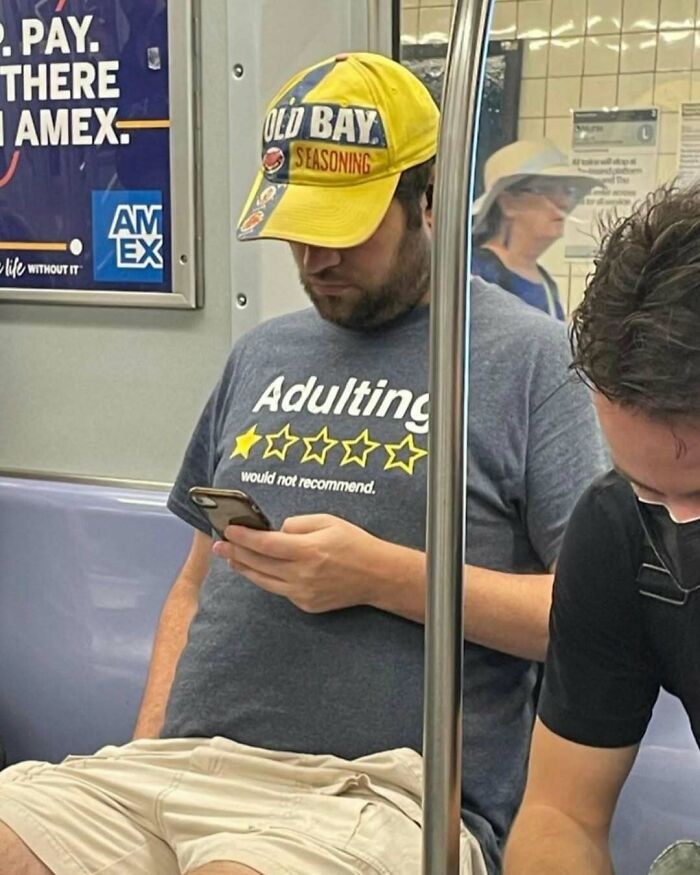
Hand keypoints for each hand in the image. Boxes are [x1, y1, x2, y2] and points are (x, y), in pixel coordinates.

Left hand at [211, 514, 388, 612]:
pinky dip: (267, 579)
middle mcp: (302, 574)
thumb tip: (275, 532)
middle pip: (259, 563)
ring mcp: (303, 593)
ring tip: (231, 559)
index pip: (265, 544)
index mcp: (308, 550)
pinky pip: (280, 590)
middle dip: (236, 552)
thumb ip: (297, 524)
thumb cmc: (354, 543)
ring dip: (245, 569)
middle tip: (220, 544)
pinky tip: (260, 570)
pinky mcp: (306, 605)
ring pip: (263, 581)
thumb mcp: (328, 521)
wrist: (377, 576)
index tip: (228, 530)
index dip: (243, 537)